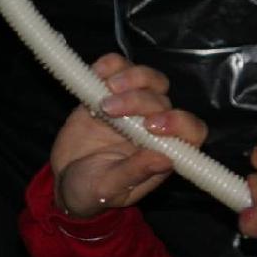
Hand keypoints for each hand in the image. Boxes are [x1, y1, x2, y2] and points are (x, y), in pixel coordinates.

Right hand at [51, 54, 208, 218]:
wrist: (65, 177)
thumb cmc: (92, 192)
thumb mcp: (108, 189)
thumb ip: (135, 173)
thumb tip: (165, 159)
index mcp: (164, 152)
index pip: (192, 131)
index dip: (180, 123)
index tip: (151, 125)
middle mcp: (155, 126)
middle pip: (164, 100)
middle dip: (139, 101)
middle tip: (110, 108)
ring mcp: (134, 105)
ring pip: (150, 79)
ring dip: (132, 77)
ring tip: (106, 90)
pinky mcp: (110, 90)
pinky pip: (120, 67)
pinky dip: (111, 65)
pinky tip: (97, 74)